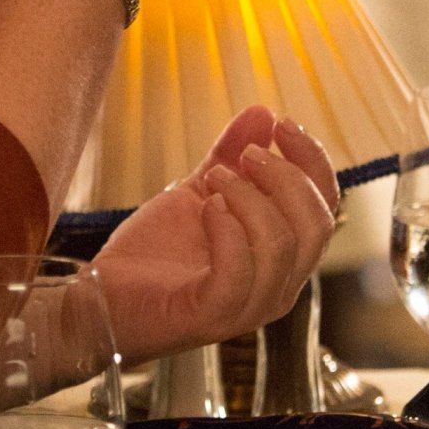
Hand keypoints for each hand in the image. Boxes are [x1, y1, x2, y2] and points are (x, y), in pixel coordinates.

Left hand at [94, 107, 338, 364]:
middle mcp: (278, 287)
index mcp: (283, 258)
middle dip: (286, 177)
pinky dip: (227, 228)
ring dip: (250, 197)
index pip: (325, 207)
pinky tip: (206, 207)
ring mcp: (249, 307)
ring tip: (214, 176)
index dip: (312, 161)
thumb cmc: (154, 254)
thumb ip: (231, 156)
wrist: (103, 296)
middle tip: (246, 154)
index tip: (283, 125)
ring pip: (282, 245)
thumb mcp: (198, 192)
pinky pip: (240, 270)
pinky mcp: (213, 316)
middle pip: (316, 225)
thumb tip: (262, 112)